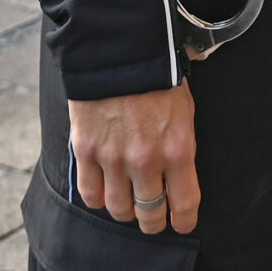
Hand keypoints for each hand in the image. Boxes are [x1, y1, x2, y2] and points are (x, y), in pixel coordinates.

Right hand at [68, 83, 197, 233]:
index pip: (184, 204)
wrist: (119, 49)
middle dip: (153, 221)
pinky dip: (98, 198)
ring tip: (128, 202)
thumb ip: (180, 144)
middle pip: (150, 214)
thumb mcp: (184, 107)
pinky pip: (90, 194)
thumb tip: (178, 171)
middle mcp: (146, 160)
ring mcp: (114, 158)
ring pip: (119, 209)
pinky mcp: (86, 151)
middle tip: (153, 218)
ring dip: (125, 211)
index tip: (181, 223)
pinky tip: (104, 190)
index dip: (183, 221)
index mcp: (178, 148)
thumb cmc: (157, 73)